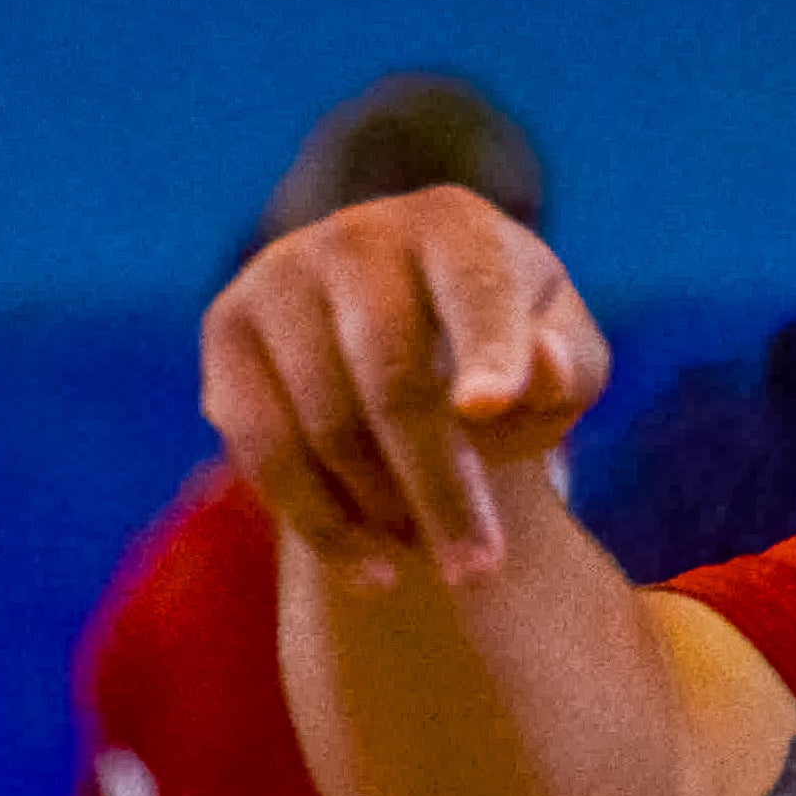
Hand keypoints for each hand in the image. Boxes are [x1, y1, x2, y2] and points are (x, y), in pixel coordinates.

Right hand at [202, 184, 604, 585]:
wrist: (409, 336)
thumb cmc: (507, 354)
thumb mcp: (562, 358)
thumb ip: (568, 367)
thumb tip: (538, 370)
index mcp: (455, 224)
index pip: (474, 291)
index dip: (485, 349)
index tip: (489, 409)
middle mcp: (359, 234)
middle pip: (393, 377)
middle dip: (439, 486)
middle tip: (479, 570)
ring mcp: (281, 275)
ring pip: (324, 423)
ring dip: (382, 510)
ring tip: (434, 560)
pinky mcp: (228, 328)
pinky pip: (260, 446)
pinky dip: (318, 522)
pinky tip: (370, 571)